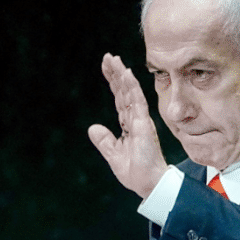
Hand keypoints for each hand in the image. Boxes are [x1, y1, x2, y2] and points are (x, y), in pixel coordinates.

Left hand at [87, 53, 168, 198]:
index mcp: (128, 125)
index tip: (106, 67)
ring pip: (130, 92)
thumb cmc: (134, 172)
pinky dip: (132, 87)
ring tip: (114, 59)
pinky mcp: (144, 124)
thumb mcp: (113, 155)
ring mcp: (140, 120)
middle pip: (123, 91)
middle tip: (108, 56)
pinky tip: (126, 73)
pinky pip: (137, 101)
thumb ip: (104, 140)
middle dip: (115, 73)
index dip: (113, 82)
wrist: (147, 183)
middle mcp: (135, 119)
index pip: (119, 99)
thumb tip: (92, 128)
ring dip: (122, 75)